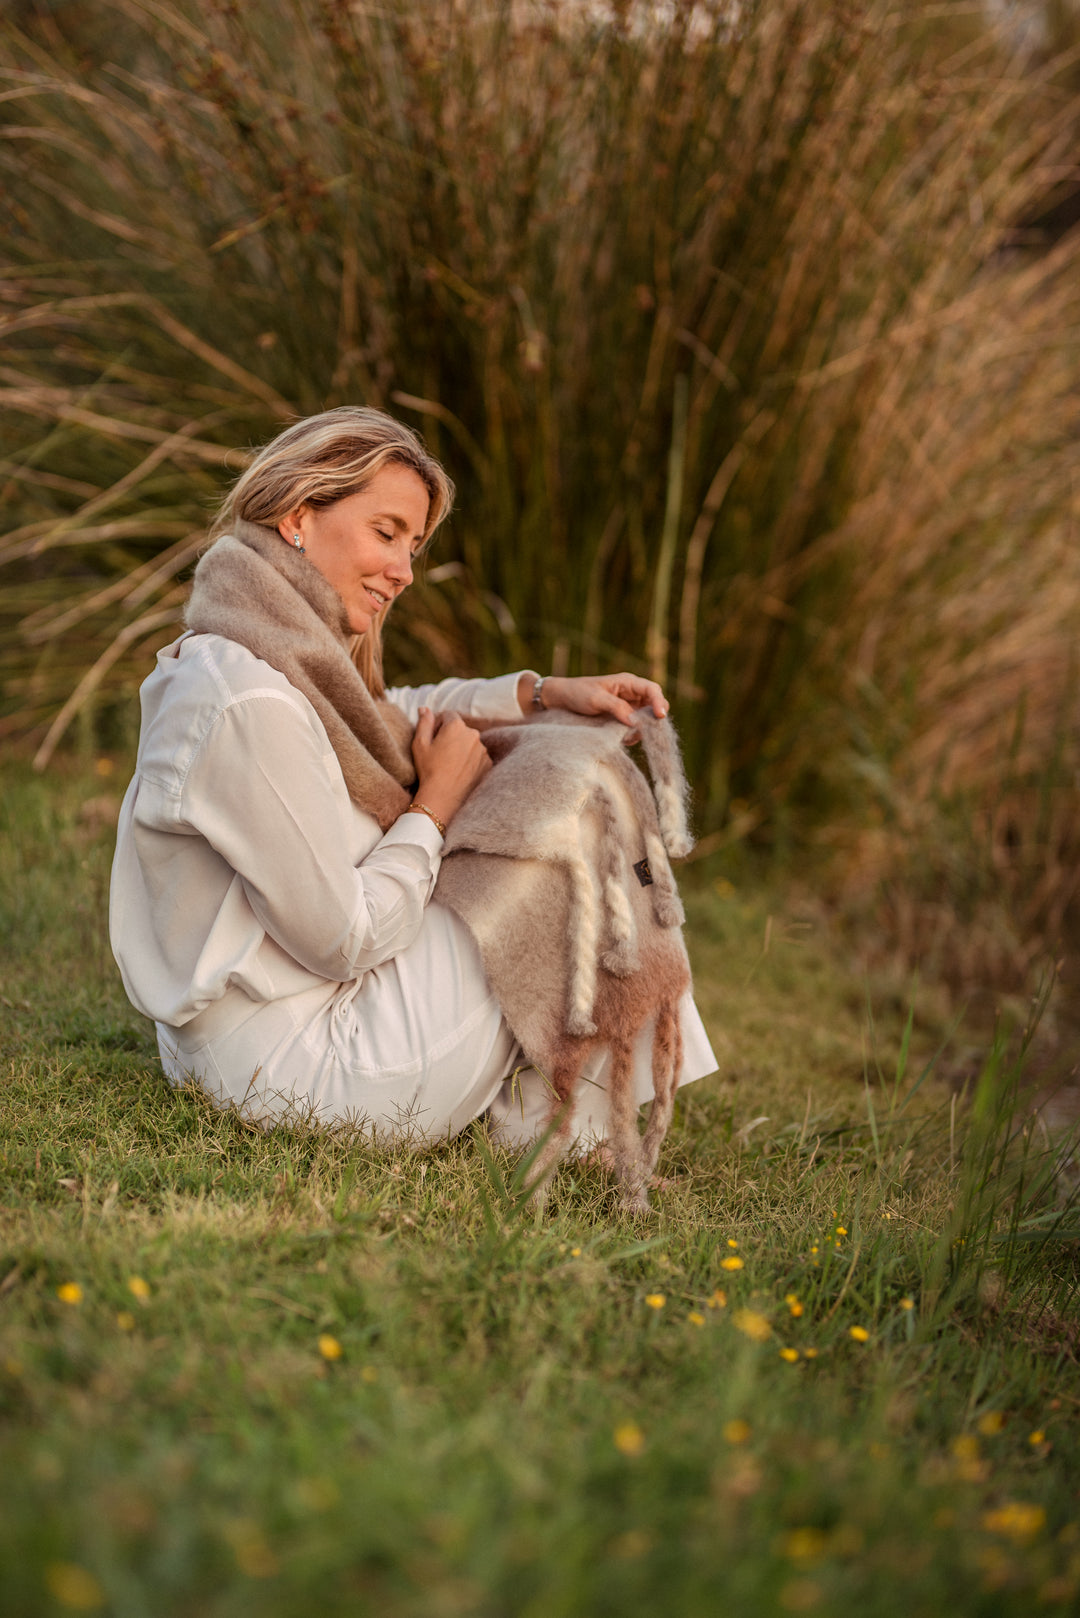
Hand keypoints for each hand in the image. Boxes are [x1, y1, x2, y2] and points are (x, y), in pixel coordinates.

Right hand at [410, 707, 491, 827]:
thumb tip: (424, 708)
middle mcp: (473, 734)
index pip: (448, 715)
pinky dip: (470, 760)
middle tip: (440, 753)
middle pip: (461, 729)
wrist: (442, 797)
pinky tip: (459, 771)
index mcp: (456, 726)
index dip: (438, 725)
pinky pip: (478, 756)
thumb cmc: (428, 769)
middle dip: (451, 736)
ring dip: (462, 748)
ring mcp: (483, 750)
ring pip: (470, 743)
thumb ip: (424, 722)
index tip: (433, 738)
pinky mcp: (488, 764)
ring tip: (449, 764)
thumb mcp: (419, 743)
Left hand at [524, 673, 668, 725]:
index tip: (660, 717)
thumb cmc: (577, 693)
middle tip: (643, 731)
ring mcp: (628, 707)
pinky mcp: (621, 719)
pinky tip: (620, 738)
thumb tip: (636, 722)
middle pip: (654, 705)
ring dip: (641, 729)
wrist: (559, 700)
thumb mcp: (596, 699)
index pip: (653, 690)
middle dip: (652, 719)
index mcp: (628, 683)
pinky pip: (635, 729)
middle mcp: (631, 694)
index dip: (660, 702)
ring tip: (625, 736)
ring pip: (646, 720)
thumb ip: (617, 708)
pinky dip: (632, 735)